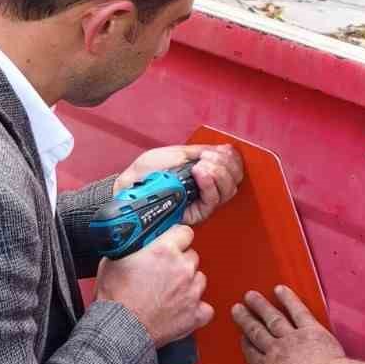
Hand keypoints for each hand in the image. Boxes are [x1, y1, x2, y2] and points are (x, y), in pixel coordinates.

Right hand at [96, 225, 212, 348]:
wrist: (119, 327)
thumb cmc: (115, 298)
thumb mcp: (114, 259)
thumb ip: (132, 246)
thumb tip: (134, 241)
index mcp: (164, 251)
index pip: (184, 232)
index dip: (176, 238)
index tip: (172, 243)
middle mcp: (182, 269)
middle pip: (192, 256)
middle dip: (180, 262)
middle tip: (164, 272)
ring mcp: (191, 292)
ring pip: (200, 279)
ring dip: (188, 283)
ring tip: (170, 291)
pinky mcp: (195, 314)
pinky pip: (205, 307)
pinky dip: (196, 308)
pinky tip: (181, 308)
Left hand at [113, 143, 242, 226]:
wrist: (131, 185)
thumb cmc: (148, 171)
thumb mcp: (176, 153)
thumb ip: (201, 151)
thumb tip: (224, 149)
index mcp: (205, 172)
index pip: (232, 169)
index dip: (233, 159)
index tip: (224, 151)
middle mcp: (207, 188)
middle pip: (233, 181)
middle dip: (226, 165)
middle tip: (208, 158)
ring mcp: (202, 202)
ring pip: (227, 191)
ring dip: (218, 173)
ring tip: (201, 165)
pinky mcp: (196, 213)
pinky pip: (211, 201)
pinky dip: (208, 183)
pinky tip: (200, 172)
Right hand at [233, 287, 347, 363]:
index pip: (252, 355)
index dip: (246, 345)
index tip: (242, 337)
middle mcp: (276, 352)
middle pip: (257, 332)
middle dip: (246, 320)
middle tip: (237, 309)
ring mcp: (293, 339)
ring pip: (272, 318)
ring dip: (261, 306)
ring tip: (251, 296)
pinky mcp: (311, 330)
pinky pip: (297, 311)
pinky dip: (288, 299)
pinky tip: (281, 290)